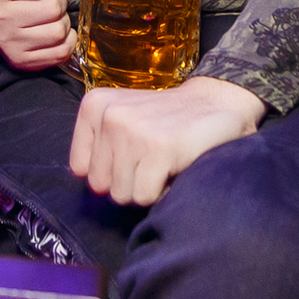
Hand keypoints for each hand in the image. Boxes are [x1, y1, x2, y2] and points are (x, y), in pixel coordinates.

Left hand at [69, 75, 268, 204]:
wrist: (217, 102)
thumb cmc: (167, 119)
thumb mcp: (122, 118)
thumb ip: (99, 145)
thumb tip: (86, 182)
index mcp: (94, 106)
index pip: (81, 168)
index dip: (110, 171)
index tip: (132, 154)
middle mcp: (109, 115)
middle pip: (101, 185)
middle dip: (127, 182)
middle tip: (150, 159)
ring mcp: (132, 131)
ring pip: (122, 194)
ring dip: (146, 187)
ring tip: (162, 160)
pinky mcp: (158, 149)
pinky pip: (144, 197)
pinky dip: (162, 192)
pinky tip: (174, 167)